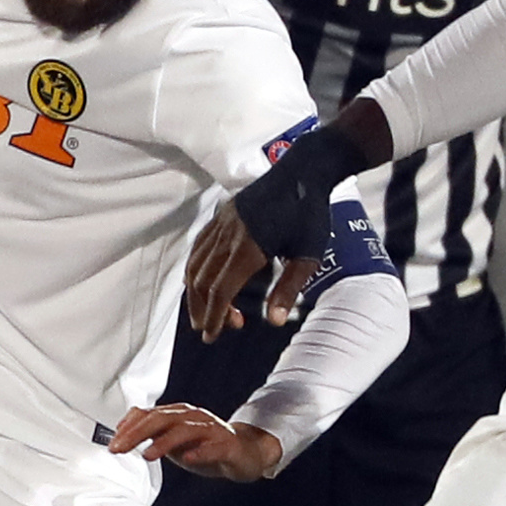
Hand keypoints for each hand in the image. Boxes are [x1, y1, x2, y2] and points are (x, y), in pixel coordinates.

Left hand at [109, 402, 283, 480]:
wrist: (243, 453)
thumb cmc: (204, 446)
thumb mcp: (173, 441)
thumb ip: (151, 434)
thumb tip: (121, 432)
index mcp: (178, 414)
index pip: (149, 415)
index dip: (129, 428)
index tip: (112, 443)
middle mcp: (193, 417)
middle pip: (162, 419)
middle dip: (137, 433)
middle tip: (119, 449)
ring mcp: (212, 430)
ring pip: (185, 430)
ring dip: (164, 442)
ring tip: (148, 455)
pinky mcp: (228, 445)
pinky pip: (213, 447)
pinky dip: (200, 452)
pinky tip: (187, 458)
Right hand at [182, 203, 320, 341]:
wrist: (303, 171)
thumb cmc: (309, 213)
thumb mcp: (308, 255)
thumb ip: (289, 288)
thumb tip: (272, 321)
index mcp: (249, 248)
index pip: (221, 290)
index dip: (213, 316)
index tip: (211, 335)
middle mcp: (229, 236)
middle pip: (201, 281)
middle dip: (202, 309)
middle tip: (213, 328)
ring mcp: (222, 224)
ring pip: (195, 264)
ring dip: (195, 292)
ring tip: (205, 310)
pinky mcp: (222, 215)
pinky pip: (199, 246)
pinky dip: (195, 267)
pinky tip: (204, 279)